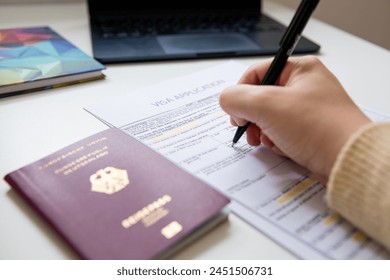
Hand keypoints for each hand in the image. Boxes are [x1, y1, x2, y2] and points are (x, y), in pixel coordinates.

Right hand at [219, 56, 370, 181]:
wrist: (347, 161)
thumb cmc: (318, 127)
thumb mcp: (267, 105)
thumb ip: (237, 98)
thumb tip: (227, 101)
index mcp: (300, 69)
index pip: (257, 72)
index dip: (241, 91)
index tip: (236, 110)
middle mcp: (305, 86)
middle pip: (261, 97)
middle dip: (251, 116)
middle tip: (248, 128)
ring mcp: (308, 110)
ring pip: (269, 116)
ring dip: (262, 130)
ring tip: (266, 141)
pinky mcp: (309, 130)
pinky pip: (281, 131)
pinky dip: (275, 141)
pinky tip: (281, 147)